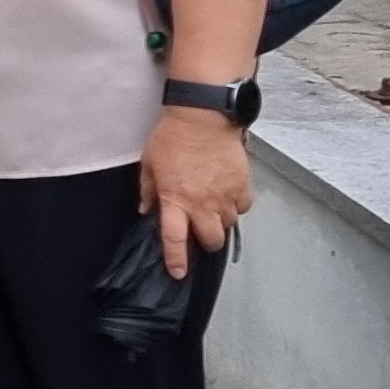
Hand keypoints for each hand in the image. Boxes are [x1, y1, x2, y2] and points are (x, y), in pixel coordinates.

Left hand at [137, 103, 253, 278]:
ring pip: (228, 225)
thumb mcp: (150, 163)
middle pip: (211, 241)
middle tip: (200, 231)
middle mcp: (202, 204)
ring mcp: (225, 196)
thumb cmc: (174, 136)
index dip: (177, 260)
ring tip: (212, 206)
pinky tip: (227, 194)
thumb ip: (148, 189)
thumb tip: (146, 208)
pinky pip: (243, 207)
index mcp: (176, 200)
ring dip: (220, 221)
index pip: (175, 240)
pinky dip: (236, 206)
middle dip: (206, 242)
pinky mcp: (242, 185)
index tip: (178, 272)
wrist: (204, 116)